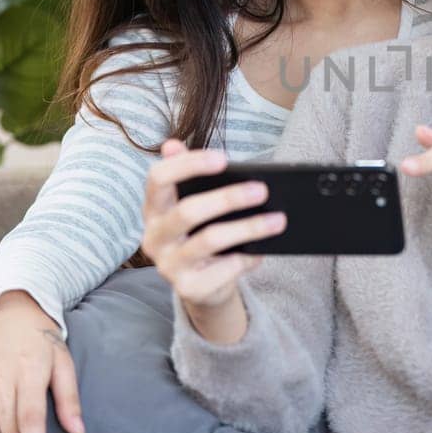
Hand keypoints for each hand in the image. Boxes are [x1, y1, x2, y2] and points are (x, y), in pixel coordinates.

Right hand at [141, 139, 285, 335]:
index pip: (158, 178)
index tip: (223, 159)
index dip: (187, 165)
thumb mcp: (191, 204)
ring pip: (211, 240)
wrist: (201, 286)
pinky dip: (248, 257)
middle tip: (262, 190)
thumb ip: (187, 176)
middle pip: (188, 211)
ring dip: (249, 228)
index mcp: (153, 209)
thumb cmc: (199, 234)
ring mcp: (168, 265)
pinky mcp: (188, 288)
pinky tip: (263, 250)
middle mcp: (153, 237)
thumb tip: (172, 144)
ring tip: (278, 220)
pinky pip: (224, 268)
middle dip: (229, 198)